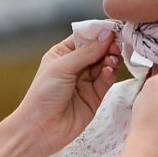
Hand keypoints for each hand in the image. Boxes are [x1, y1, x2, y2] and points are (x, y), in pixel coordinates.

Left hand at [12, 31, 122, 155]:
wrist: (41, 128)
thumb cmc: (43, 95)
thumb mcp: (63, 67)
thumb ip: (87, 52)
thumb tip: (107, 34)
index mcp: (62, 53)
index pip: (85, 37)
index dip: (99, 32)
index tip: (114, 28)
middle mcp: (75, 65)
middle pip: (98, 49)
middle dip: (108, 45)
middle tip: (116, 45)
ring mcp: (86, 81)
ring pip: (105, 64)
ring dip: (111, 59)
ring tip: (113, 58)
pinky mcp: (95, 96)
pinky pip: (107, 80)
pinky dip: (111, 73)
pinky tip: (110, 70)